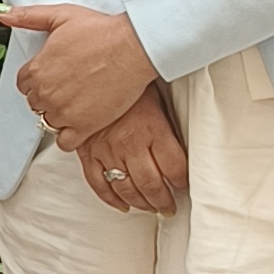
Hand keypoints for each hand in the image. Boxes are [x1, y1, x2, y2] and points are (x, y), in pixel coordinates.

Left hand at [0, 1, 157, 148]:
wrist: (132, 48)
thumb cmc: (101, 32)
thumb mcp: (60, 16)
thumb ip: (27, 16)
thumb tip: (1, 14)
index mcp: (37, 69)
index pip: (23, 83)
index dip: (38, 79)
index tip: (52, 75)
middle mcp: (46, 93)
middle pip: (35, 103)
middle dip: (48, 96)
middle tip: (68, 87)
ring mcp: (63, 112)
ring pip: (49, 122)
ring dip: (59, 115)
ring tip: (77, 102)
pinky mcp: (83, 126)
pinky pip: (65, 143)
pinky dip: (70, 136)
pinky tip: (80, 124)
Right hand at [77, 84, 186, 213]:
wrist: (95, 66)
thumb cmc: (128, 78)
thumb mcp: (157, 96)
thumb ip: (168, 123)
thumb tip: (186, 140)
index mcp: (152, 129)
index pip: (174, 167)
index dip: (182, 181)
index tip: (184, 185)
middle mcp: (131, 143)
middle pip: (152, 184)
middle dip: (164, 201)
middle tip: (170, 207)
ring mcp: (107, 149)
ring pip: (126, 189)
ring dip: (142, 204)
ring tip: (151, 208)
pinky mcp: (87, 151)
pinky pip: (98, 183)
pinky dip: (110, 199)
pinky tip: (122, 205)